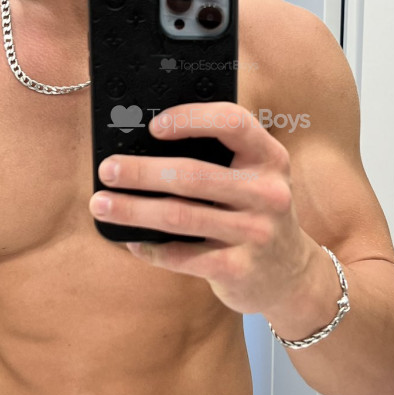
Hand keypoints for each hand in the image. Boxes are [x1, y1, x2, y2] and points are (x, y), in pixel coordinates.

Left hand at [89, 101, 316, 315]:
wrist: (292, 276)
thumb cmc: (257, 215)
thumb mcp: (255, 179)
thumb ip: (220, 159)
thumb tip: (146, 145)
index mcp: (270, 158)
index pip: (233, 122)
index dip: (190, 118)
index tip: (154, 126)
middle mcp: (268, 193)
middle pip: (192, 174)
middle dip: (141, 171)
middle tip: (107, 170)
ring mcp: (255, 233)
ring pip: (179, 215)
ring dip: (132, 209)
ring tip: (101, 204)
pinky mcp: (239, 269)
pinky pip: (182, 256)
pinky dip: (150, 248)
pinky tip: (131, 241)